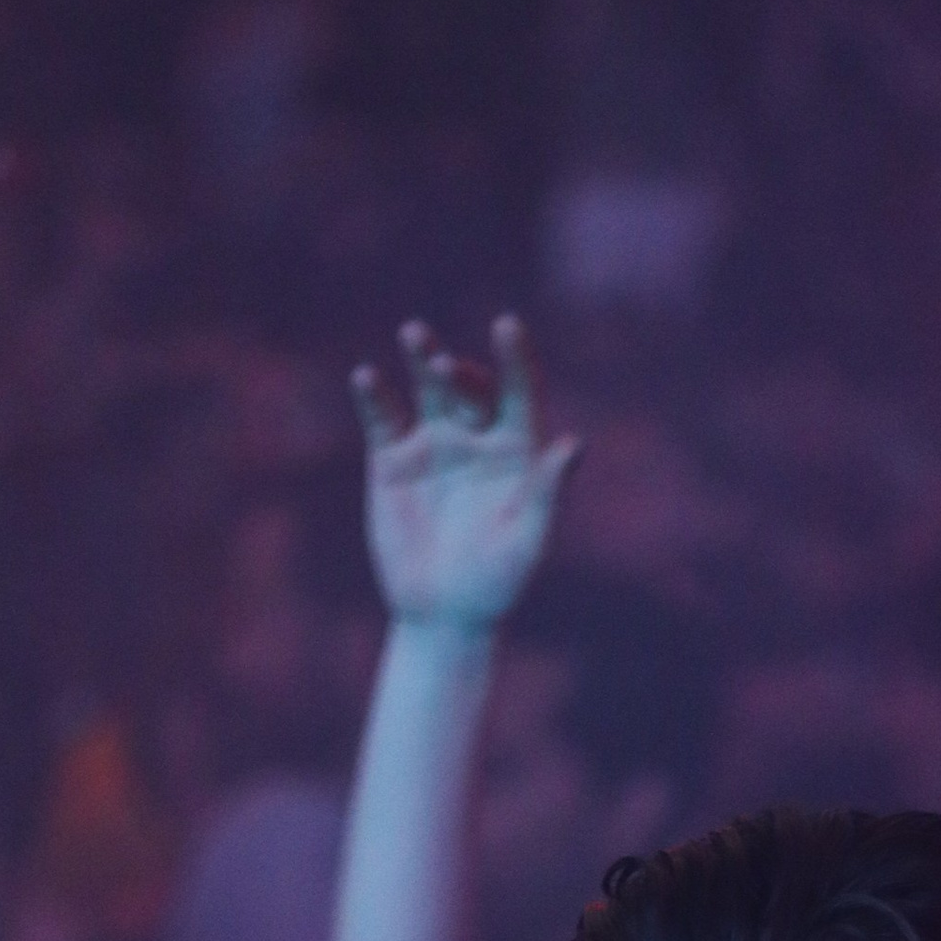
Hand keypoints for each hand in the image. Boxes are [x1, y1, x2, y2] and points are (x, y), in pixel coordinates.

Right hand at [352, 315, 577, 634]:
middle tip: (444, 365)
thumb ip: (547, 491)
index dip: (516, 358)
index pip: (519, 392)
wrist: (442, 614)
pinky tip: (366, 378)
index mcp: (516, 450)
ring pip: (426, 387)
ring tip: (415, 334)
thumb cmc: (496, 582)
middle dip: (458, 369)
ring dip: (421, 357)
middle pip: (469, 385)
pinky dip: (374, 394)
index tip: (507, 326)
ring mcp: (432, 443)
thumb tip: (574, 443)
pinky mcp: (391, 459)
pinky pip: (382, 416)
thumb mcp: (527, 539)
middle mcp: (475, 436)